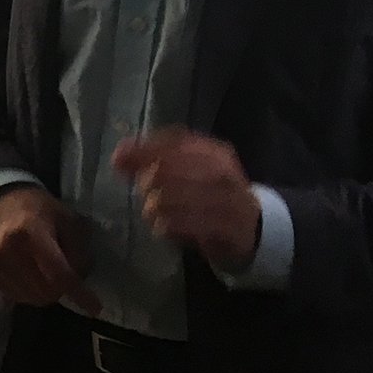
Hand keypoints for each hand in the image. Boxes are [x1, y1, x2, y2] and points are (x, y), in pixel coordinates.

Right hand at [0, 185, 101, 314]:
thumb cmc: (39, 211)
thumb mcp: (68, 220)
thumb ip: (78, 250)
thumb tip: (80, 279)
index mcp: (30, 233)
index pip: (58, 273)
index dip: (78, 293)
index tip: (95, 308)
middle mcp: (6, 250)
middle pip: (46, 291)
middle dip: (61, 289)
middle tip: (64, 277)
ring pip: (31, 298)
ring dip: (45, 292)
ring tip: (45, 274)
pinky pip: (16, 296)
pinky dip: (28, 291)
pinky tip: (29, 274)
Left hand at [114, 127, 261, 269]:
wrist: (254, 226)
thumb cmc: (212, 192)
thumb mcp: (190, 169)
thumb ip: (156, 158)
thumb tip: (119, 156)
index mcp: (213, 151)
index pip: (172, 142)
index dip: (141, 150)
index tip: (118, 160)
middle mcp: (222, 172)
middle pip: (165, 171)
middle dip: (146, 183)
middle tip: (146, 194)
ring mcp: (226, 201)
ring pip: (168, 199)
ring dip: (153, 208)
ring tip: (156, 213)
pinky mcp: (225, 229)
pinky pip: (180, 225)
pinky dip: (165, 227)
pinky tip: (165, 228)